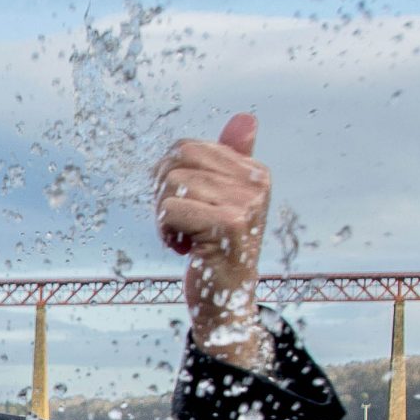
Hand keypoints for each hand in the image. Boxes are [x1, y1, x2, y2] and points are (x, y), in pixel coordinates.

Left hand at [155, 112, 270, 365]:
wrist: (227, 302)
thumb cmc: (219, 251)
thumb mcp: (225, 201)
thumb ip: (233, 160)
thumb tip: (246, 117)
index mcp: (254, 172)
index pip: (188, 147)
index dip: (169, 176)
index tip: (185, 206)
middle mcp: (256, 183)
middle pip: (177, 160)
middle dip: (163, 191)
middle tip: (175, 220)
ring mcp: (245, 203)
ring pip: (171, 185)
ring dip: (164, 216)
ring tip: (183, 236)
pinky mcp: (229, 225)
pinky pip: (170, 210)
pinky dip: (166, 232)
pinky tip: (184, 248)